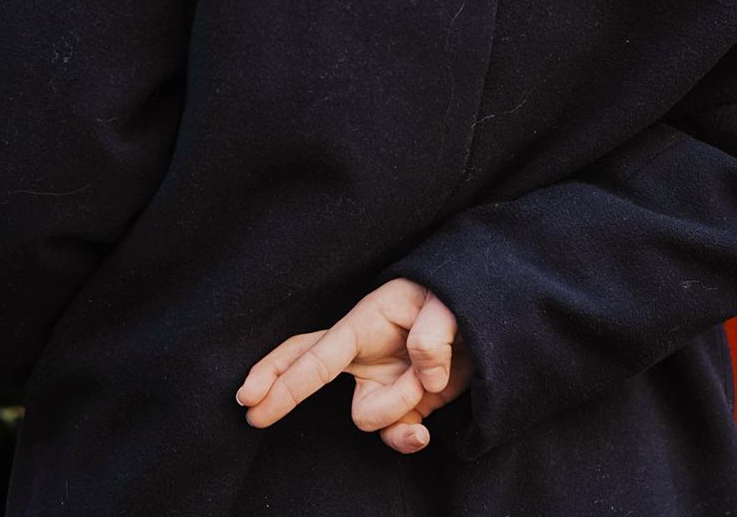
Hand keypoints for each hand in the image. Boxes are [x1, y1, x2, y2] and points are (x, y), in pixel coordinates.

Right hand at [237, 278, 474, 453]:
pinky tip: (424, 432)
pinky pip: (392, 434)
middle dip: (277, 387)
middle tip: (249, 410)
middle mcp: (364, 354)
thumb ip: (434, 332)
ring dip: (402, 405)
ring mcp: (381, 382)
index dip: (283, 379)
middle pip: (305, 367)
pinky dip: (407, 437)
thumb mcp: (448, 303)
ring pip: (367, 416)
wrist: (487, 320)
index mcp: (365, 322)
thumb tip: (424, 373)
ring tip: (433, 375)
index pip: (317, 354)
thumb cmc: (454, 298)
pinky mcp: (402, 406)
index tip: (250, 399)